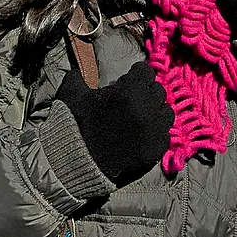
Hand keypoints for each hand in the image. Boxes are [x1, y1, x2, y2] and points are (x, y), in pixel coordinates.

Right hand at [55, 62, 172, 185]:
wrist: (77, 165)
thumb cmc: (75, 127)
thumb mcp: (71, 95)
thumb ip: (77, 77)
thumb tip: (76, 71)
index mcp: (130, 91)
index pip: (145, 71)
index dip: (133, 75)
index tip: (125, 83)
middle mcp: (148, 108)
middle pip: (156, 89)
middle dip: (143, 92)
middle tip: (129, 101)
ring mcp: (155, 130)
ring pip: (165, 111)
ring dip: (154, 111)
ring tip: (138, 118)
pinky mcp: (157, 149)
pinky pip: (165, 134)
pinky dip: (155, 132)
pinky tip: (141, 136)